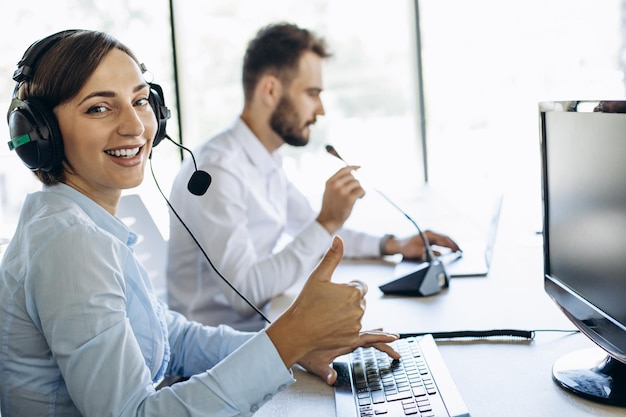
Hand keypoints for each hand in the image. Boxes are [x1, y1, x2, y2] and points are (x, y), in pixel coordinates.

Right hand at [266, 236, 367, 366]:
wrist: (297, 331)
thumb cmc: (306, 302)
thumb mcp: (318, 276)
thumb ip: (332, 256)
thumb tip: (338, 238)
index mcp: (353, 291)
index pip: (360, 286)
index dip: (346, 288)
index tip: (333, 293)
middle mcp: (359, 308)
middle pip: (360, 300)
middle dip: (348, 301)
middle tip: (327, 305)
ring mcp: (356, 325)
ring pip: (357, 315)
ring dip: (347, 314)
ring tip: (327, 316)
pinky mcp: (353, 338)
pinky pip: (357, 330)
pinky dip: (350, 328)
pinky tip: (346, 328)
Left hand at [298, 330, 400, 384]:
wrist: (293, 341)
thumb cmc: (303, 351)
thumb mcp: (315, 364)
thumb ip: (325, 372)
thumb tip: (332, 379)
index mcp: (345, 340)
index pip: (368, 339)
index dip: (382, 339)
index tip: (394, 340)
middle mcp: (345, 336)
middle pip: (370, 336)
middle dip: (384, 339)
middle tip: (396, 341)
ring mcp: (343, 336)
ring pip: (364, 333)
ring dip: (377, 334)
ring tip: (388, 335)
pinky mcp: (339, 337)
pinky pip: (358, 335)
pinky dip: (368, 335)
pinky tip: (372, 333)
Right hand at [316, 166, 364, 233]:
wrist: (329, 219)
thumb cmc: (331, 205)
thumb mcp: (329, 190)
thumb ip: (337, 181)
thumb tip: (352, 172)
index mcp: (329, 182)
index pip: (343, 169)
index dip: (353, 167)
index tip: (359, 167)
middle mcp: (335, 185)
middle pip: (352, 177)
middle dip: (355, 183)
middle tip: (355, 191)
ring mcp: (342, 191)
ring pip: (357, 183)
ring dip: (359, 189)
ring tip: (356, 196)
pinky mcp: (349, 199)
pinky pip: (361, 190)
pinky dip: (362, 194)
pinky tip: (359, 198)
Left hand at [384, 230, 459, 258]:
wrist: (397, 245)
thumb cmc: (406, 247)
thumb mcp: (416, 251)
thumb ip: (428, 253)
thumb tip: (439, 255)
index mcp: (428, 234)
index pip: (443, 238)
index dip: (451, 244)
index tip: (457, 249)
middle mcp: (430, 234)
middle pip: (445, 238)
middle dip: (453, 244)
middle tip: (461, 250)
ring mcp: (429, 236)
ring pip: (443, 240)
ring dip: (450, 245)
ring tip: (458, 250)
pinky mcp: (428, 240)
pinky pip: (439, 242)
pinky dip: (445, 246)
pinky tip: (449, 251)